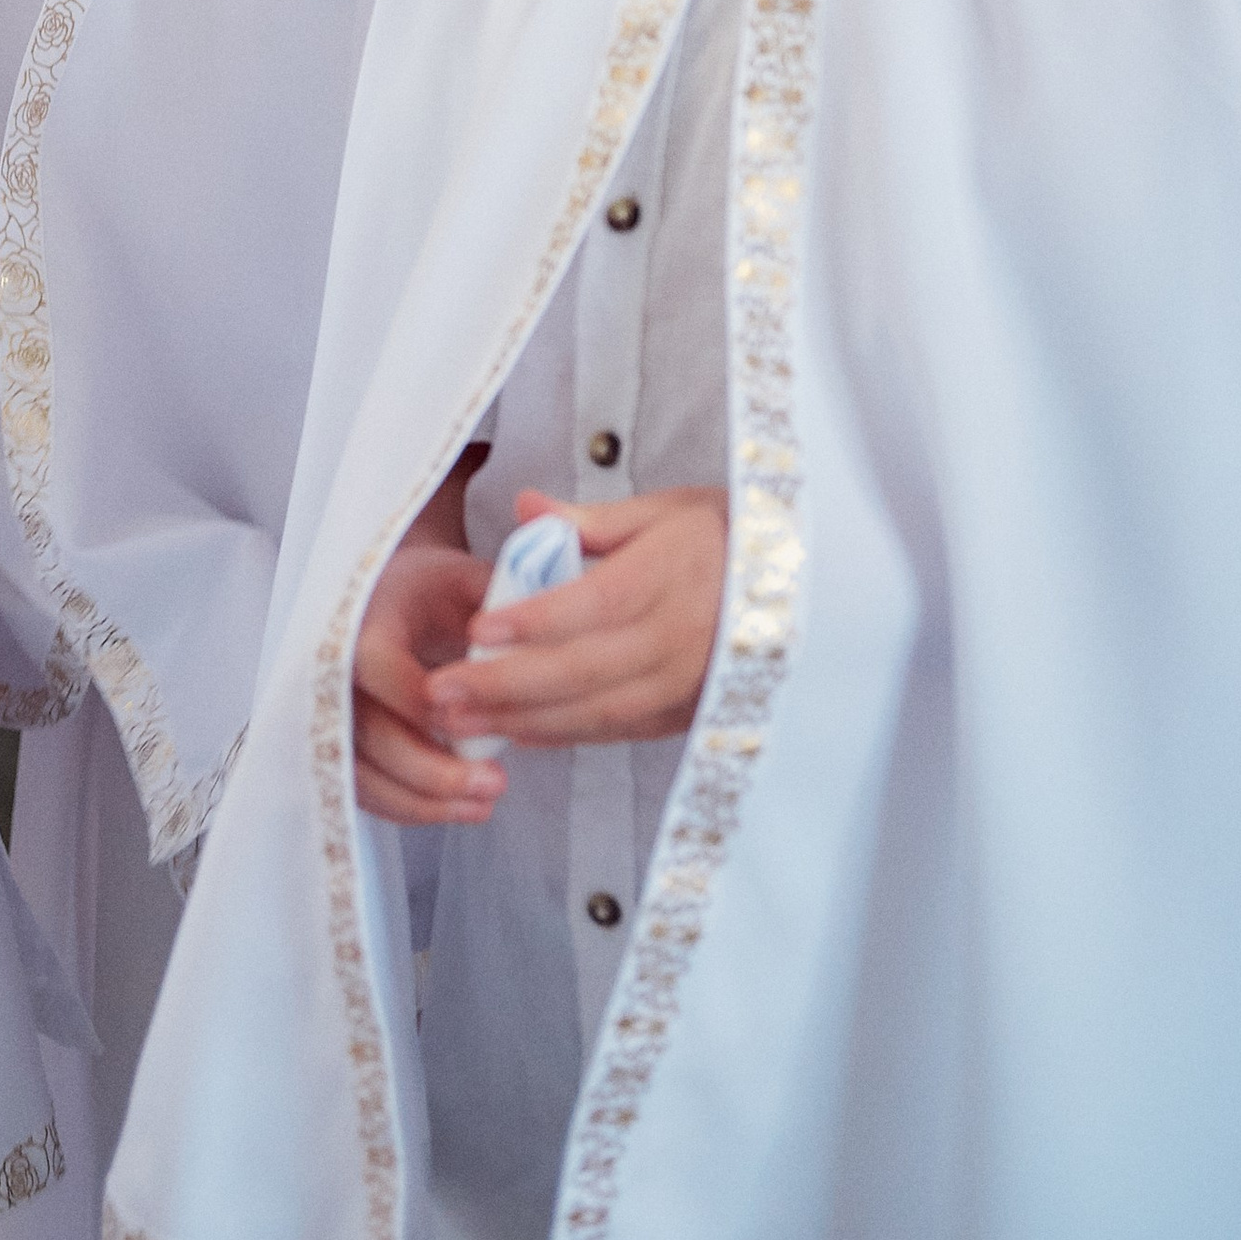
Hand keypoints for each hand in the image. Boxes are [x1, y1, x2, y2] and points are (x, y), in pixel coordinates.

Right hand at [352, 540, 509, 828]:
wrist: (390, 600)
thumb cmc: (432, 591)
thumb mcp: (465, 579)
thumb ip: (499, 602)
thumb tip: (531, 641)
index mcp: (364, 616)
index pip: (374, 661)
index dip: (415, 699)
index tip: (469, 720)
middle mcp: (332, 667)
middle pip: (366, 730)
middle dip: (430, 768)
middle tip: (495, 784)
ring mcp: (328, 711)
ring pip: (361, 772)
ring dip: (423, 801)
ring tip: (482, 804)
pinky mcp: (337, 746)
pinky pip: (363, 790)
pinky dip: (409, 808)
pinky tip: (458, 808)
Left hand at [421, 488, 728, 757]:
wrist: (799, 586)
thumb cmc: (721, 538)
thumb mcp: (665, 510)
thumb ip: (590, 518)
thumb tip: (525, 504)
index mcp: (674, 576)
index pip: (594, 604)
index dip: (534, 621)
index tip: (475, 628)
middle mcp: (682, 639)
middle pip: (584, 669)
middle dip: (506, 684)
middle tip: (441, 689)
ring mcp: (686, 685)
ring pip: (595, 712)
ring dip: (522, 719)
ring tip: (458, 720)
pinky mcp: (686, 716)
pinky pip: (617, 731)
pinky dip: (564, 735)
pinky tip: (515, 730)